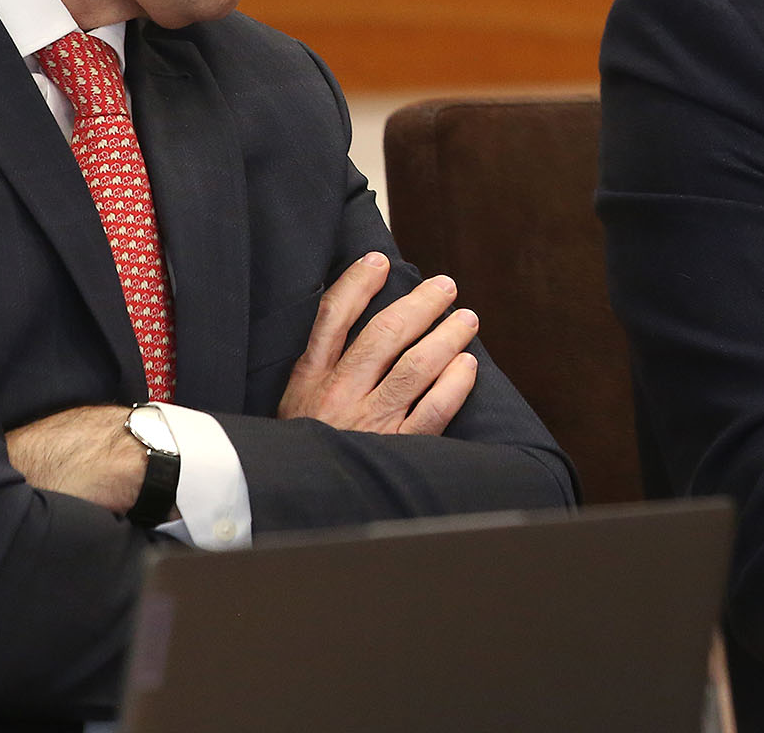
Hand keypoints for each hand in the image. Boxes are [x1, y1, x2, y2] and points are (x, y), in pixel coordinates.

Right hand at [277, 251, 479, 433]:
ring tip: (467, 319)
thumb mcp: (295, 404)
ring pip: (414, 367)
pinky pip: (433, 411)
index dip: (357, 284)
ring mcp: (369, 423)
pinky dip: (454, 385)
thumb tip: (357, 315)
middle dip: (420, 304)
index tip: (379, 260)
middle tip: (445, 287)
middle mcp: (339, 395)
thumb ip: (321, 366)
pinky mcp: (396, 450)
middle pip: (385, 335)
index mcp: (309, 380)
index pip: (333, 318)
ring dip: (446, 337)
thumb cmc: (304, 448)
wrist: (299, 503)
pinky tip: (467, 367)